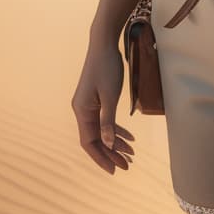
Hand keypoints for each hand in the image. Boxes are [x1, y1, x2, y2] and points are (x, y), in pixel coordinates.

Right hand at [71, 41, 135, 173]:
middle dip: (111, 154)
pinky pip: (104, 120)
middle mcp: (82, 110)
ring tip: (131, 154)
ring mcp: (89, 105)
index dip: (101, 158)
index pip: (89, 142)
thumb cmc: (107, 67)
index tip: (114, 170)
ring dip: (115, 143)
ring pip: (101, 131)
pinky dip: (116, 129)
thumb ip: (107, 121)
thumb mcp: (110, 95)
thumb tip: (108, 144)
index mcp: (82, 111)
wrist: (104, 44)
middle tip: (128, 165)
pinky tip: (129, 137)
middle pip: (95, 139)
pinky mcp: (96, 99)